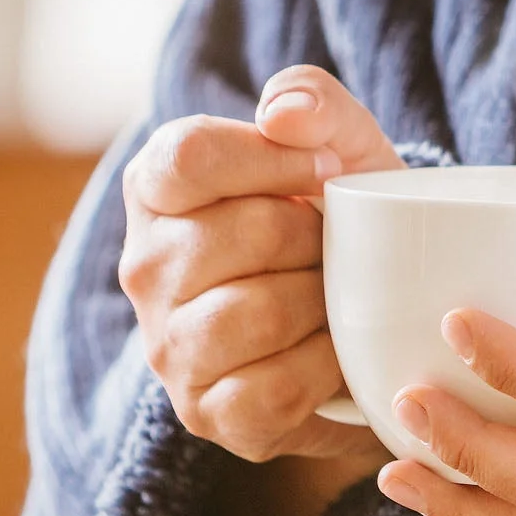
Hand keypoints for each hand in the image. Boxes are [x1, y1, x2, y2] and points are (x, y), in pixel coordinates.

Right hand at [118, 64, 401, 462]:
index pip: (188, 156)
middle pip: (241, 234)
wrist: (371, 318)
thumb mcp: (342, 145)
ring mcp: (168, 348)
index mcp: (157, 189)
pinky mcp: (207, 413)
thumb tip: (280, 114)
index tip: (328, 171)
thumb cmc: (340, 220)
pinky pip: (278, 386)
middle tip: (332, 247)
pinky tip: (331, 351)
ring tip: (331, 296)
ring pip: (259, 313)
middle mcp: (144, 268)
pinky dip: (326, 367)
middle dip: (314, 238)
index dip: (272, 160)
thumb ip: (315, 101)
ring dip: (322, 303)